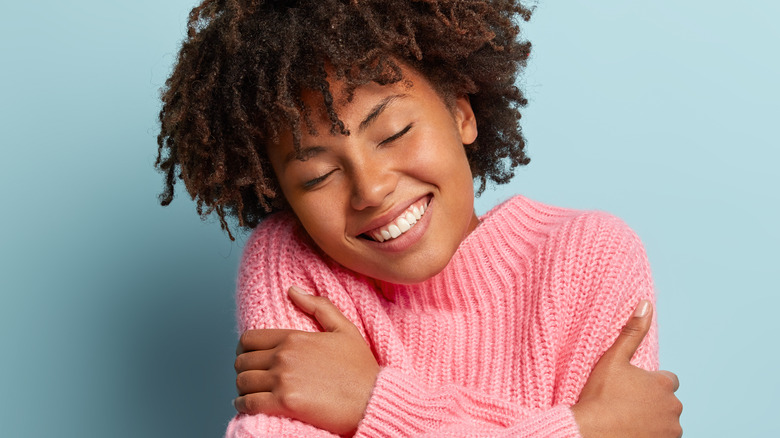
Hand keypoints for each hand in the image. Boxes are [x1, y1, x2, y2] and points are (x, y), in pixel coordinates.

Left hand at [233, 286, 379, 435]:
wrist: (373, 400)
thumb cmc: (362, 369)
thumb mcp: (344, 329)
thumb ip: (318, 306)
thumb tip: (292, 290)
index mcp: (294, 337)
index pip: (249, 339)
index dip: (245, 350)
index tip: (250, 359)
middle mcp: (284, 356)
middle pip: (242, 362)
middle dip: (245, 370)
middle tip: (254, 378)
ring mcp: (283, 379)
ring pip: (242, 382)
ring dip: (244, 389)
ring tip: (253, 393)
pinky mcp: (284, 403)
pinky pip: (248, 403)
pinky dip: (243, 406)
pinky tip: (249, 407)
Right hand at [571, 300, 682, 437]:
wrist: (590, 433)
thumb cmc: (600, 396)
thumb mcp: (613, 359)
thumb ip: (632, 332)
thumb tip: (646, 304)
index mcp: (663, 383)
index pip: (669, 380)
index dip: (651, 383)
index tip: (633, 387)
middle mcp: (673, 407)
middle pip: (667, 402)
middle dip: (653, 403)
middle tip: (625, 404)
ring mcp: (670, 430)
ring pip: (665, 422)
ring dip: (653, 421)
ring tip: (626, 420)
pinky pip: (661, 437)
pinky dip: (650, 435)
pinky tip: (630, 431)